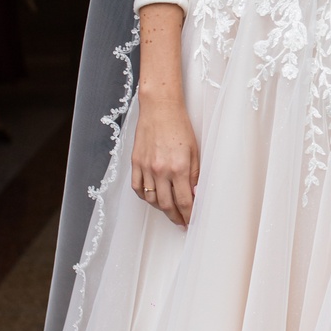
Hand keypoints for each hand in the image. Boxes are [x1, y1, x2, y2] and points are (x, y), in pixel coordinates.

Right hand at [131, 94, 199, 225]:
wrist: (160, 108)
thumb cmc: (179, 126)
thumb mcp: (195, 150)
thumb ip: (194, 175)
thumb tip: (195, 195)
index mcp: (179, 168)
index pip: (184, 201)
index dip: (188, 215)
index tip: (190, 220)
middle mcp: (161, 170)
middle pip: (167, 205)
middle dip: (175, 216)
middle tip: (181, 222)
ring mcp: (146, 167)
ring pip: (151, 199)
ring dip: (161, 209)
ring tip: (169, 211)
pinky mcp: (136, 162)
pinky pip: (138, 188)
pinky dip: (145, 197)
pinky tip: (152, 198)